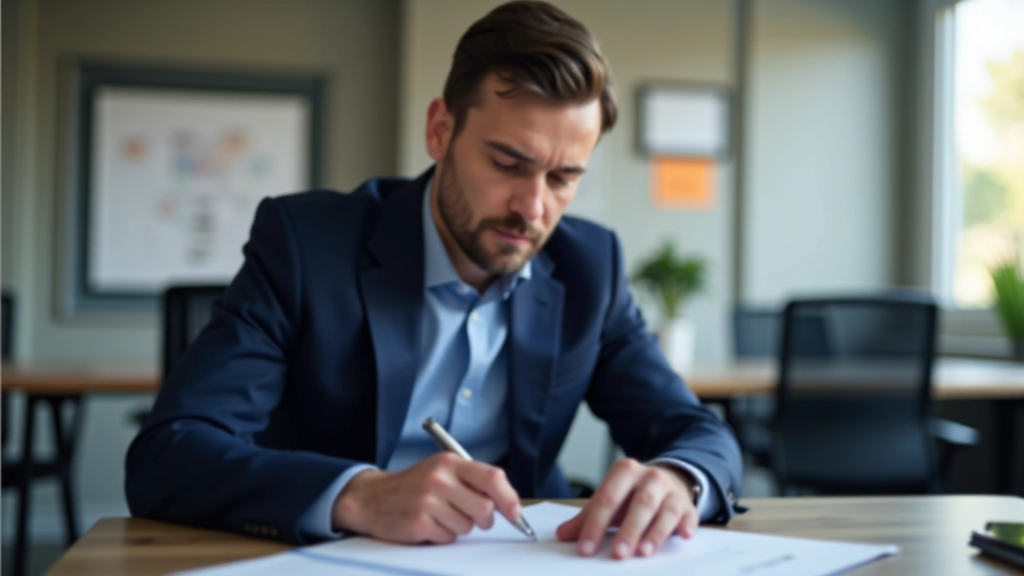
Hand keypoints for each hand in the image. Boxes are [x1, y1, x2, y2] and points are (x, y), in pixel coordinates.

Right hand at [331, 453, 522, 543]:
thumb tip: (506, 502)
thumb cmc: (415, 486)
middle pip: (485, 508)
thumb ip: (472, 481)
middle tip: (470, 516)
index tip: (515, 513)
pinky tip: (428, 524)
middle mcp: (439, 478)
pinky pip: (448, 537)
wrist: (373, 497)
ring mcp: (427, 500)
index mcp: (450, 462)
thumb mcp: (442, 471)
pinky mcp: (418, 522)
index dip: (509, 498)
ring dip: (459, 527)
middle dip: (484, 519)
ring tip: (440, 515)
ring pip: (468, 526)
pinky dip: (443, 536)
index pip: (492, 477)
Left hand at [556, 458, 697, 558]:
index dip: (595, 524)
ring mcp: (672, 491)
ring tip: (643, 552)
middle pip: (640, 503)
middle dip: (628, 530)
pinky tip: (683, 536)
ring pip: (665, 510)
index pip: (607, 498)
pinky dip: (687, 526)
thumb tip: (562, 534)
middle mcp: (650, 477)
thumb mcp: (610, 500)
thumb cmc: (633, 496)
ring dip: (655, 533)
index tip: (586, 549)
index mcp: (625, 471)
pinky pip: (689, 515)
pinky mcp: (689, 506)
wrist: (669, 481)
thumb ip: (587, 517)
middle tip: (617, 554)